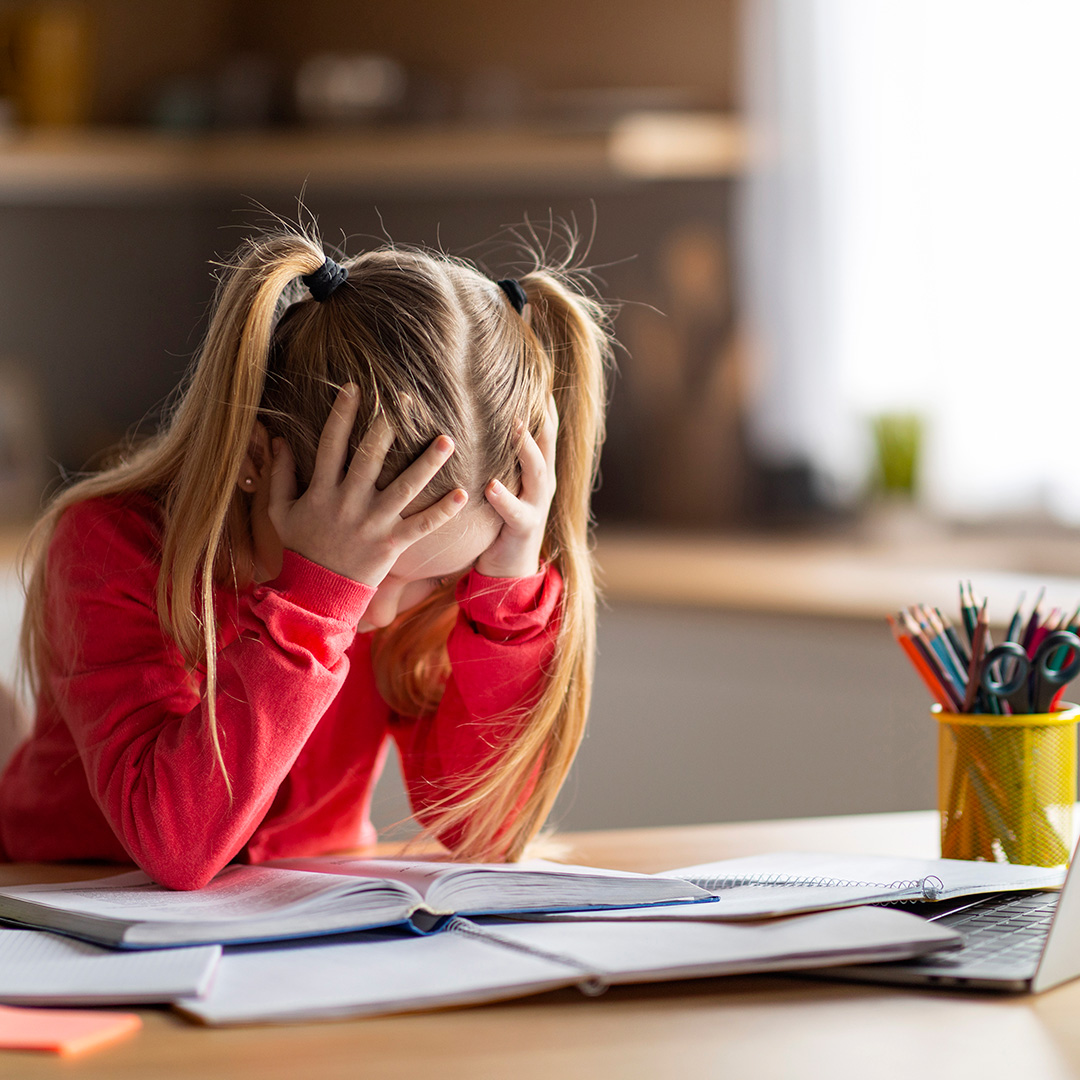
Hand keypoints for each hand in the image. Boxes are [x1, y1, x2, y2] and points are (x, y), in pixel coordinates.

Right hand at [267, 385, 467, 585]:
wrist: (314, 593)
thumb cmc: (299, 549)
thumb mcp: (280, 512)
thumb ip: (279, 475)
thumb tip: (277, 440)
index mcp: (322, 490)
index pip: (331, 443)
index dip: (342, 414)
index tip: (355, 388)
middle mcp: (348, 502)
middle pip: (371, 457)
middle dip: (388, 427)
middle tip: (407, 400)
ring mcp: (372, 523)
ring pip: (404, 487)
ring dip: (427, 463)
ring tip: (447, 440)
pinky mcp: (391, 544)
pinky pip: (422, 525)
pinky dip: (443, 511)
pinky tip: (462, 493)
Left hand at [477, 394, 557, 578]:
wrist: (508, 567)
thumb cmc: (499, 517)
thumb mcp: (502, 480)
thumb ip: (496, 455)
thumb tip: (473, 417)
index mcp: (537, 469)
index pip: (544, 429)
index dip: (543, 404)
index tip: (537, 374)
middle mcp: (542, 483)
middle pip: (546, 442)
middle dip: (539, 417)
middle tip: (529, 390)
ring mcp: (536, 505)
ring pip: (537, 471)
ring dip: (526, 449)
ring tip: (515, 428)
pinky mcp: (524, 528)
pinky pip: (514, 511)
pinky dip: (503, 498)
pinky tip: (491, 486)